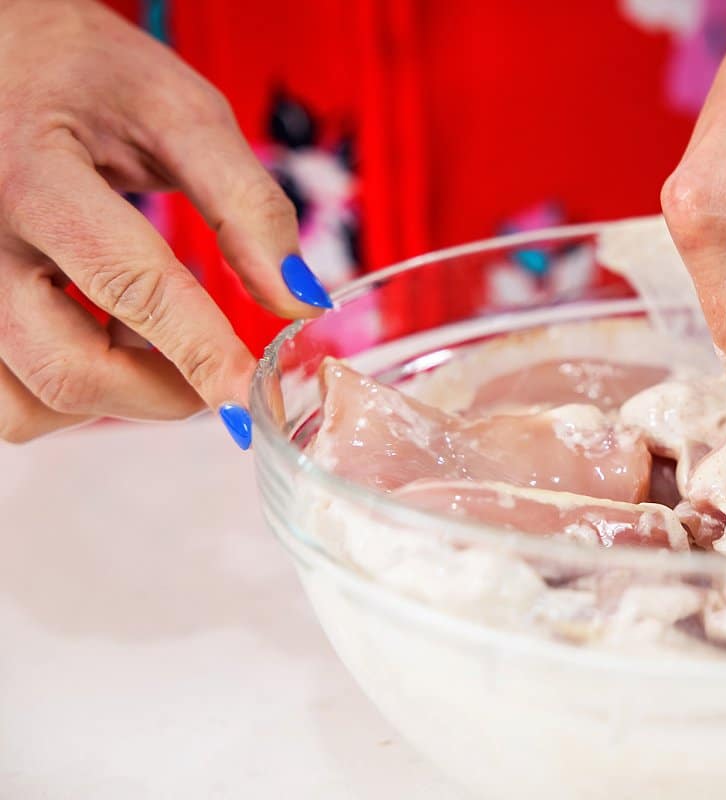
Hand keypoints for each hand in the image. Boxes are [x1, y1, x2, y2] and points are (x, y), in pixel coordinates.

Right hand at [0, 0, 329, 445]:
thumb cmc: (87, 75)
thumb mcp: (178, 115)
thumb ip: (246, 206)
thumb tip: (300, 302)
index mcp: (35, 175)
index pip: (129, 284)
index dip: (200, 351)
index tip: (250, 398)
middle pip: (69, 367)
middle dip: (165, 392)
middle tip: (220, 371)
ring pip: (28, 403)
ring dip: (110, 400)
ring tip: (150, 341)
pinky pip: (1, 401)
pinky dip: (62, 397)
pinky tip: (98, 344)